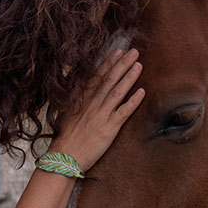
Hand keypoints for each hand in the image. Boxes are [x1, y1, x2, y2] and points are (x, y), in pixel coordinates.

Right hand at [51, 48, 144, 170]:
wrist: (64, 156)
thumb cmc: (65, 137)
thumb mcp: (65, 112)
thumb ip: (74, 98)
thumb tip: (80, 87)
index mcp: (81, 99)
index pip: (97, 76)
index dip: (108, 62)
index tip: (118, 51)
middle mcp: (92, 104)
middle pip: (109, 79)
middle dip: (122, 64)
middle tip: (133, 52)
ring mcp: (101, 115)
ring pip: (117, 92)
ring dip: (129, 77)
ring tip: (139, 65)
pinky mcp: (109, 128)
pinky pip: (124, 112)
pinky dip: (133, 101)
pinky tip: (142, 91)